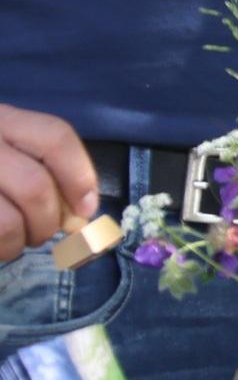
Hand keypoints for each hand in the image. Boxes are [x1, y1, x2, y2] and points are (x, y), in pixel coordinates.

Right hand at [0, 106, 96, 267]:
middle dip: (48, 221)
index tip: (87, 208)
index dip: (80, 176)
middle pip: (35, 185)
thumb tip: (80, 216)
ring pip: (7, 223)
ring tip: (12, 243)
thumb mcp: (5, 155)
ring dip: (17, 243)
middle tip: (41, 234)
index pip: (55, 136)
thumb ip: (41, 175)